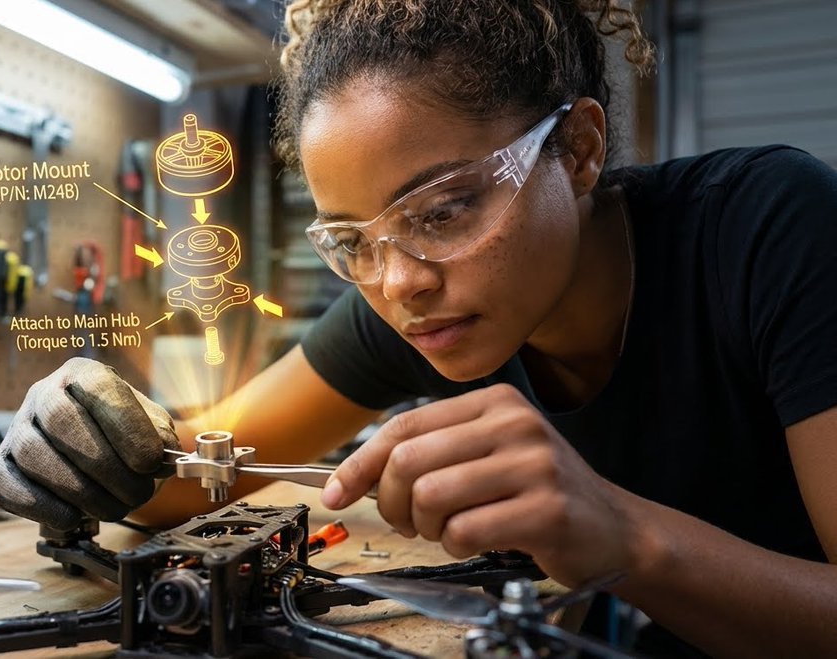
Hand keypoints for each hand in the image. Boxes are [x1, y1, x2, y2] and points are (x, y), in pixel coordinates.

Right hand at [0, 357, 179, 528]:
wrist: (91, 457)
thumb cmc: (122, 438)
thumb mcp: (149, 427)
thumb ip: (159, 435)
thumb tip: (161, 454)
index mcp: (83, 375)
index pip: (98, 386)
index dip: (126, 426)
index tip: (151, 462)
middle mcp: (43, 394)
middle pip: (61, 421)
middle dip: (106, 466)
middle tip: (138, 493)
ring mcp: (16, 430)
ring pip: (35, 456)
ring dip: (82, 492)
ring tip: (115, 507)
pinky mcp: (0, 466)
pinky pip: (7, 486)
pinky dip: (45, 507)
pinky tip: (74, 515)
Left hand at [321, 383, 643, 585]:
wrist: (615, 529)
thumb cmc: (537, 494)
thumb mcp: (486, 455)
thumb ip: (430, 454)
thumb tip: (352, 476)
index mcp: (493, 402)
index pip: (402, 427)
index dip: (359, 464)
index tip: (335, 493)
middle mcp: (514, 423)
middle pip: (409, 462)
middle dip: (392, 503)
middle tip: (408, 522)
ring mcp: (534, 464)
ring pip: (431, 497)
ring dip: (426, 528)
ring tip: (447, 531)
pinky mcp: (547, 509)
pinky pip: (464, 531)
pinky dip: (456, 546)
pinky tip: (476, 541)